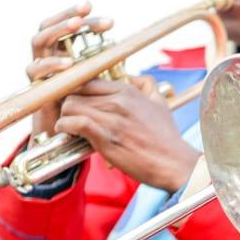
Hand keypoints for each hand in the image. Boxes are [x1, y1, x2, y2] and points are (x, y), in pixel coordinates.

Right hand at [26, 1, 113, 140]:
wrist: (68, 143)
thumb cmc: (88, 117)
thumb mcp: (104, 94)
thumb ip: (113, 78)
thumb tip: (134, 68)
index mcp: (66, 56)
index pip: (71, 29)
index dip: (86, 19)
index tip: (105, 18)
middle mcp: (50, 59)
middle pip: (53, 27)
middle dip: (69, 16)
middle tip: (86, 11)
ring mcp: (40, 71)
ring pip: (39, 41)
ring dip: (57, 31)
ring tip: (75, 27)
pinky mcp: (33, 87)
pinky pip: (35, 70)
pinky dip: (50, 64)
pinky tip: (67, 63)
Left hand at [55, 75, 199, 191]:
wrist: (174, 163)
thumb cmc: (166, 137)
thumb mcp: (161, 103)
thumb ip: (147, 85)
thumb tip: (134, 77)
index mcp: (127, 90)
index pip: (88, 79)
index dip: (76, 90)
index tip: (75, 101)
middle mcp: (118, 101)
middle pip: (75, 92)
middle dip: (68, 103)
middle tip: (68, 115)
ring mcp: (111, 118)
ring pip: (70, 105)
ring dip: (64, 116)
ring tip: (67, 125)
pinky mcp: (105, 137)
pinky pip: (75, 123)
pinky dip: (65, 127)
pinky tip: (67, 132)